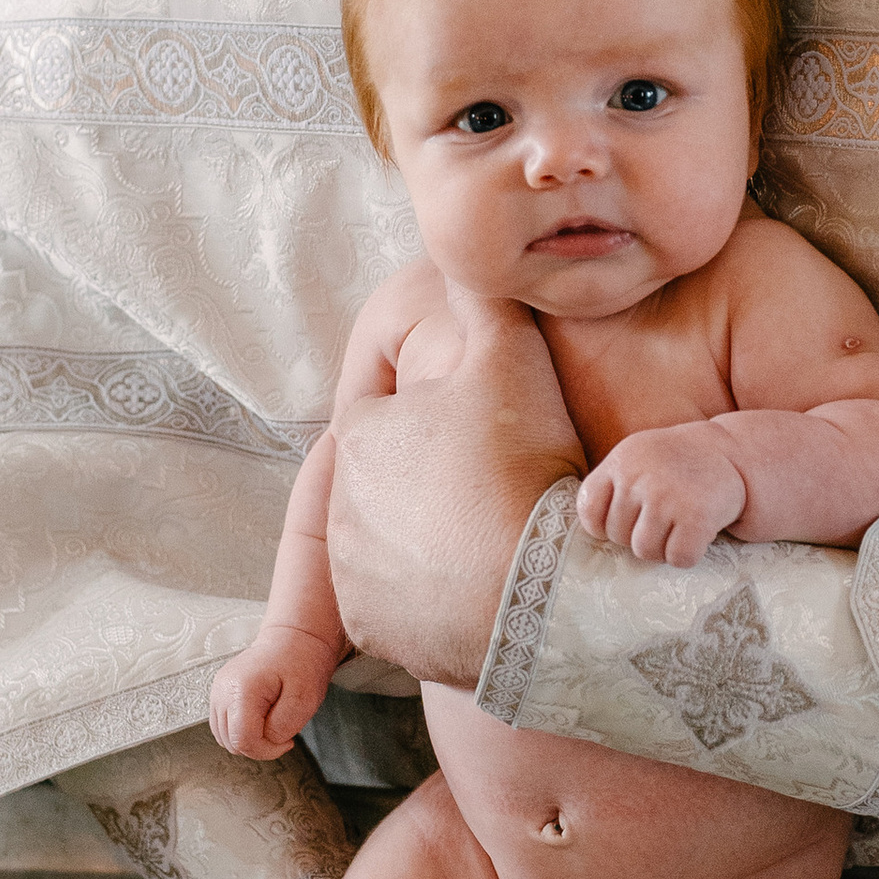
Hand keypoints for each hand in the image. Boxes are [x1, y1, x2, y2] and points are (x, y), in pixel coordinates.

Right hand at [209, 637, 332, 760]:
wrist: (293, 639)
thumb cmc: (302, 664)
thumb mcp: (304, 698)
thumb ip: (282, 726)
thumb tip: (265, 741)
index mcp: (241, 689)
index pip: (243, 740)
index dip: (267, 750)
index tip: (288, 741)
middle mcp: (222, 691)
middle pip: (231, 743)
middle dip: (260, 746)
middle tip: (283, 731)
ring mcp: (217, 692)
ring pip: (225, 739)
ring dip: (250, 739)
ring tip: (272, 722)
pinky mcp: (218, 694)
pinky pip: (224, 728)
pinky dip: (242, 731)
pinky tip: (261, 719)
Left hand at [327, 288, 580, 690]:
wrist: (540, 589)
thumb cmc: (525, 465)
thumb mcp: (512, 356)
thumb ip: (482, 294)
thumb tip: (464, 250)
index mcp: (358, 434)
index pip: (393, 411)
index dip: (447, 418)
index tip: (490, 436)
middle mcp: (338, 505)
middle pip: (394, 480)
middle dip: (436, 480)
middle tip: (502, 489)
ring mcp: (352, 573)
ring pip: (395, 542)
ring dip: (433, 538)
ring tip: (495, 537)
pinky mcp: (373, 629)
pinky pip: (401, 604)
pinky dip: (434, 596)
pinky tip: (482, 585)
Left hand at [577, 424, 745, 566]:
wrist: (732, 453)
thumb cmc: (676, 464)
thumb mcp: (637, 457)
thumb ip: (610, 486)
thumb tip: (589, 536)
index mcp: (622, 461)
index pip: (590, 512)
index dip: (604, 526)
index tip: (627, 520)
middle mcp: (641, 477)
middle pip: (618, 537)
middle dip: (639, 535)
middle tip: (664, 518)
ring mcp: (668, 497)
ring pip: (645, 552)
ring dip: (663, 548)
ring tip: (678, 525)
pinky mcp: (696, 517)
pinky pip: (677, 559)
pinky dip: (688, 555)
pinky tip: (696, 534)